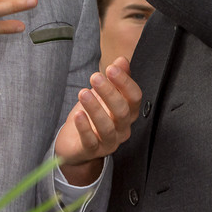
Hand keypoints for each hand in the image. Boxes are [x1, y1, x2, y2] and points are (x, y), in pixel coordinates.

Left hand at [55, 56, 141, 185]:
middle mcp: (122, 128)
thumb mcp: (104, 93)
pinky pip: (90, 142)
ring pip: (107, 128)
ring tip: (83, 93)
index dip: (125, 83)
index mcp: (128, 112)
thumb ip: (115, 78)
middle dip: (109, 93)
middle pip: (122, 112)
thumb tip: (121, 60)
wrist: (76, 142)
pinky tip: (78, 114)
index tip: (111, 68)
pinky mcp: (92, 151)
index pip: (134, 97)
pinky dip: (84, 128)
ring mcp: (109, 142)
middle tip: (95, 78)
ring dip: (96, 109)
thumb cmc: (94, 114)